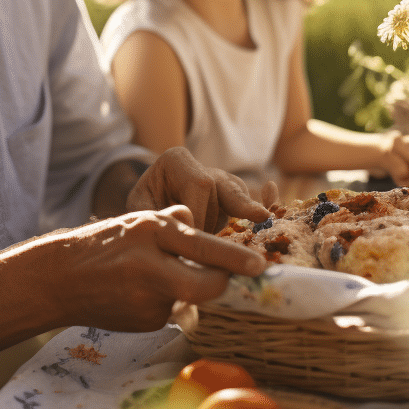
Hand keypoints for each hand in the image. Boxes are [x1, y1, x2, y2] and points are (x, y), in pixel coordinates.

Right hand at [12, 205, 265, 331]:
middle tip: (226, 280)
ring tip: (149, 279)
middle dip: (222, 286)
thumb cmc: (102, 243)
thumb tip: (198, 217)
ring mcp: (145, 298)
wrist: (57, 278)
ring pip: (188, 297)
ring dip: (182, 289)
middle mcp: (150, 265)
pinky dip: (162, 303)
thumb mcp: (137, 219)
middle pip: (206, 286)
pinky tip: (136, 296)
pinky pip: (169, 311)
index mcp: (151, 231)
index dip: (235, 260)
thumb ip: (173, 220)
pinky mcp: (144, 322)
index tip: (259, 266)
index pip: (203, 246)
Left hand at [125, 147, 270, 230]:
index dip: (199, 214)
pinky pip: (251, 202)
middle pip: (222, 188)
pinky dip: (260, 209)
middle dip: (216, 220)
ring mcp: (221, 181)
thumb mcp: (139, 208)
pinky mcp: (234, 199)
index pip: (199, 183)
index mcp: (176, 160)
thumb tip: (188, 223)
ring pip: (238, 196)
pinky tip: (268, 212)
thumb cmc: (143, 208)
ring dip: (235, 222)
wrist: (148, 213)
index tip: (190, 240)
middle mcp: (203, 166)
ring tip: (252, 229)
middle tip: (210, 248)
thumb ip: (157, 214)